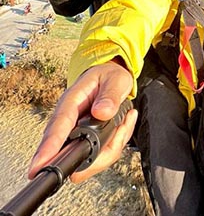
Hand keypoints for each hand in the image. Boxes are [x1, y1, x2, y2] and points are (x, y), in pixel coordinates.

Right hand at [28, 61, 136, 183]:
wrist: (110, 78)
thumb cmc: (109, 77)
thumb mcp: (115, 80)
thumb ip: (110, 96)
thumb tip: (102, 112)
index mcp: (71, 102)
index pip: (57, 127)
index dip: (48, 147)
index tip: (40, 164)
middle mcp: (69, 121)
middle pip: (69, 152)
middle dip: (96, 154)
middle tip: (118, 132)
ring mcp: (77, 134)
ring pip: (87, 159)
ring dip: (112, 147)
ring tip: (124, 124)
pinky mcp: (86, 141)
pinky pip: (100, 156)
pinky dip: (116, 145)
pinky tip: (123, 126)